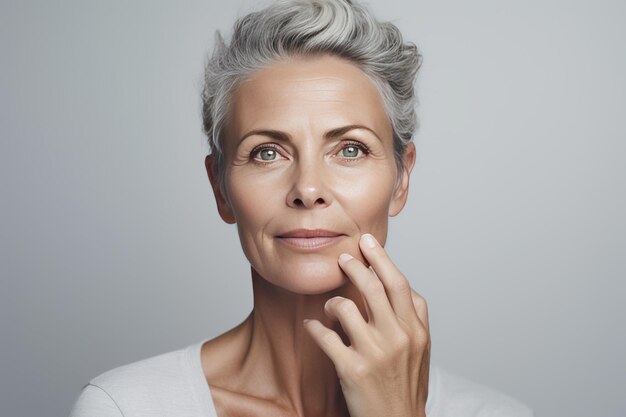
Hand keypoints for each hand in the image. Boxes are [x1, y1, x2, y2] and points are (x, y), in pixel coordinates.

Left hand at [303, 233, 430, 416]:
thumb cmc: (407, 385)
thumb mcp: (422, 350)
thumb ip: (415, 317)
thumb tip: (403, 285)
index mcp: (416, 331)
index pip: (398, 284)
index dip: (381, 259)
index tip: (367, 242)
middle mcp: (398, 338)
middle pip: (372, 288)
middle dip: (354, 266)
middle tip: (342, 257)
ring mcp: (375, 354)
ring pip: (345, 308)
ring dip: (332, 302)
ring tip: (329, 307)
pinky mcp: (352, 370)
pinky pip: (325, 337)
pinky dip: (314, 328)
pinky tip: (311, 326)